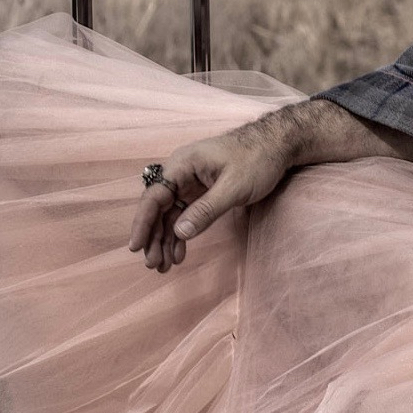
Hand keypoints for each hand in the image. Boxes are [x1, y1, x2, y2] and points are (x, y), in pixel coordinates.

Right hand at [128, 118, 292, 272]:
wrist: (277, 145)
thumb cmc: (256, 160)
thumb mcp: (233, 187)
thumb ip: (206, 210)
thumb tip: (179, 232)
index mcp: (182, 165)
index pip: (154, 196)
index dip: (142, 222)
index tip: (135, 246)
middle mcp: (181, 173)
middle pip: (158, 208)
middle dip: (154, 237)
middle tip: (153, 264)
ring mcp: (190, 183)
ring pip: (170, 215)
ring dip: (165, 239)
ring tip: (163, 266)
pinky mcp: (201, 193)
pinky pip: (184, 215)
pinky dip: (181, 234)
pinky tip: (179, 253)